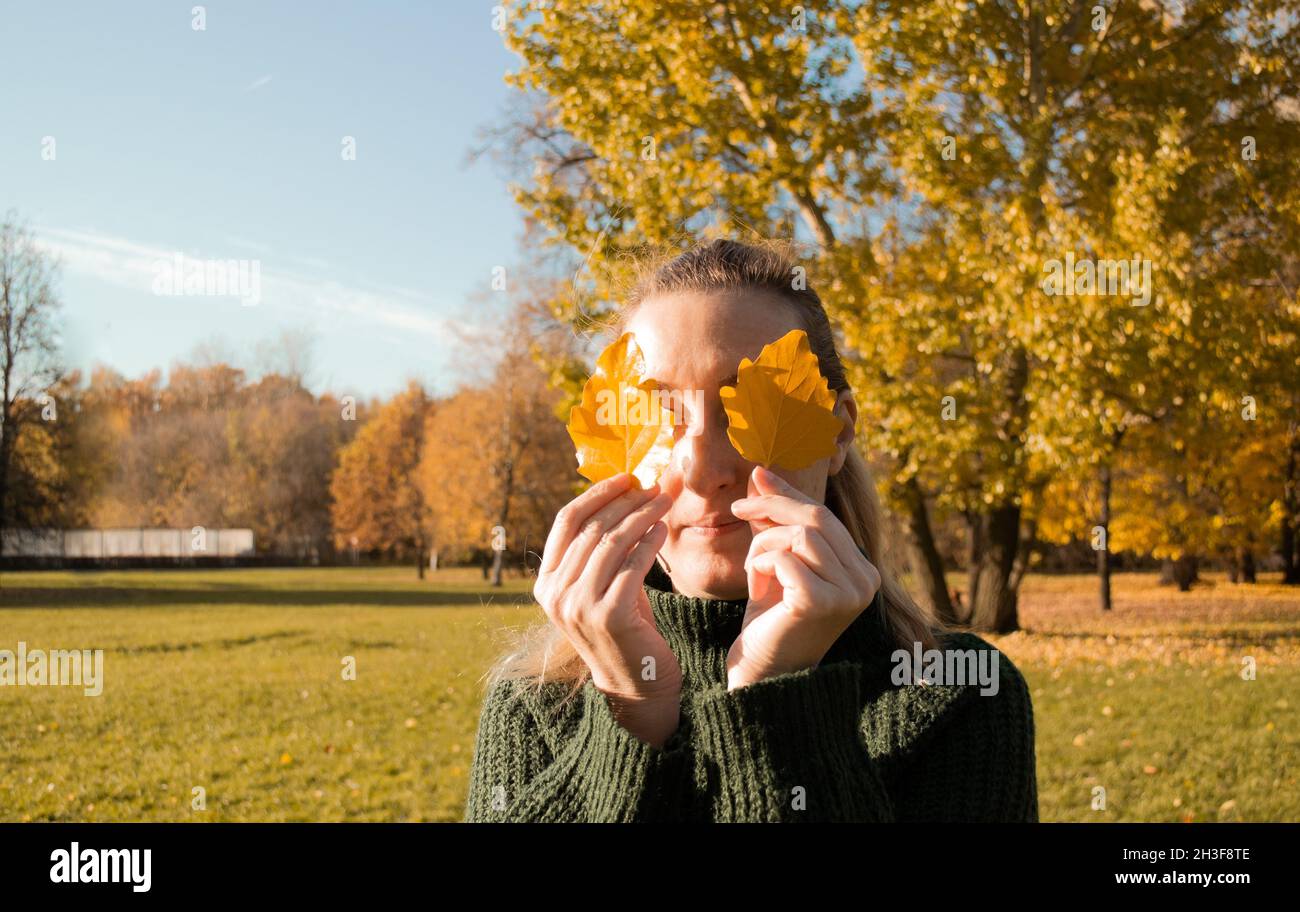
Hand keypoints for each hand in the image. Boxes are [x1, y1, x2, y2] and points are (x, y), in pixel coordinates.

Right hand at [533, 473, 681, 745]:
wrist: (636, 685)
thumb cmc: (625, 628)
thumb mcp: (602, 585)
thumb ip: (601, 549)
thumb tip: (624, 493)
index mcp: (546, 583)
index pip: (566, 522)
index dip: (596, 494)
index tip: (626, 477)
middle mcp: (555, 594)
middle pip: (592, 528)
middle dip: (625, 500)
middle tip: (654, 484)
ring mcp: (578, 606)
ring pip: (612, 542)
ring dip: (641, 515)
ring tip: (664, 500)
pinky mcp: (608, 616)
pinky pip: (632, 565)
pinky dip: (648, 542)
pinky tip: (662, 529)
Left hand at [726, 465, 882, 689]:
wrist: (762, 674)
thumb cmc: (770, 620)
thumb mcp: (775, 563)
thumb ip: (774, 522)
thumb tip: (761, 473)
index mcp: (863, 570)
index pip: (825, 517)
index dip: (789, 495)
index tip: (758, 478)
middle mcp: (865, 581)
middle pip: (816, 519)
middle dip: (772, 507)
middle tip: (738, 508)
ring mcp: (848, 594)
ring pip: (800, 536)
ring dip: (763, 546)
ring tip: (753, 572)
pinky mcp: (821, 603)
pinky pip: (785, 559)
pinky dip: (761, 566)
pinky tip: (757, 591)